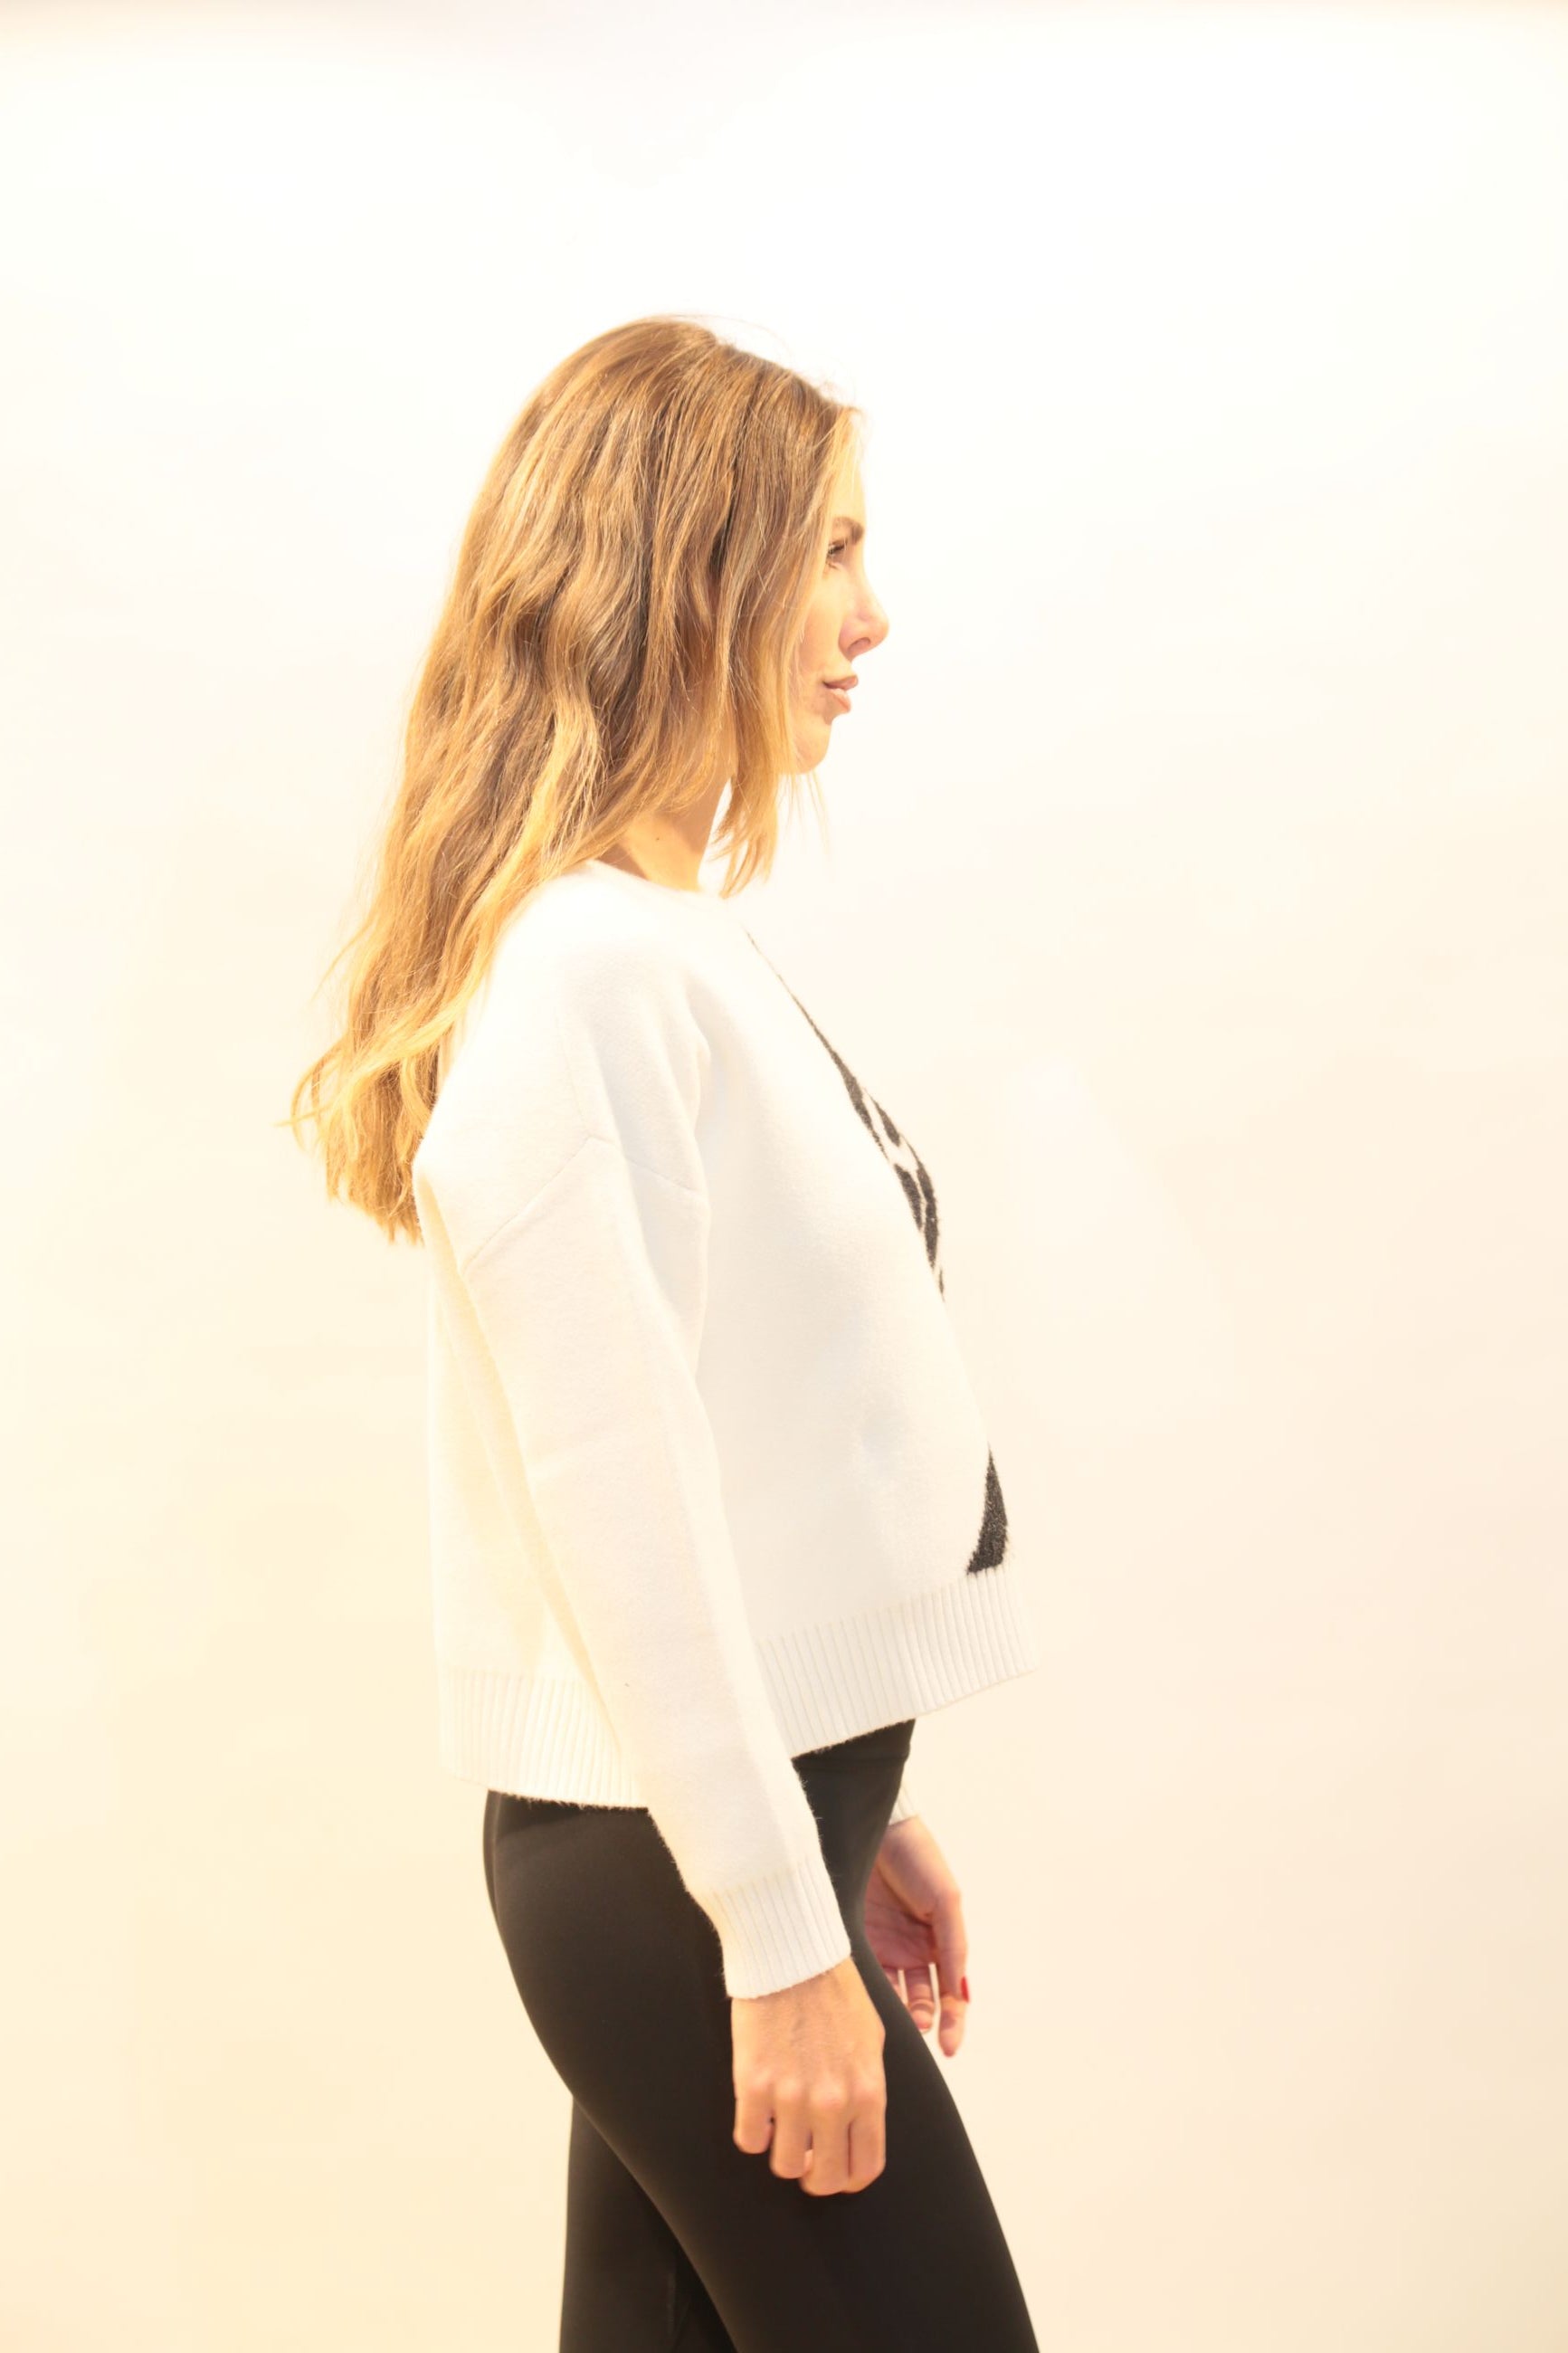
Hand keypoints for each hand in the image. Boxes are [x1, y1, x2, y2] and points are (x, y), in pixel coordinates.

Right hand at [731, 1954, 887, 2196]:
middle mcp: (833, 2102)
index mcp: (868, 2092)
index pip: (865, 2168)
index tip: (835, 2169)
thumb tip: (857, 2125)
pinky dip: (752, 2131)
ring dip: (781, 2153)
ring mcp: (792, 2096)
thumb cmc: (835, 1993)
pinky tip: (757, 2109)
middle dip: (814, 2177)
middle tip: (804, 2157)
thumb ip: (866, 2088)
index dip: (848, 2179)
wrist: (792, 1956)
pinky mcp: (754, 2084)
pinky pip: (749, 2139)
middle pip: (825, 2180)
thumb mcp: (871, 2040)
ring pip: (784, 2165)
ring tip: (779, 2128)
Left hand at [863, 1818, 969, 2056]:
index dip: (952, 2021)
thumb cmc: (917, 1857)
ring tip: (892, 2025)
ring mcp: (882, 1948)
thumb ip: (953, 1948)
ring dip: (894, 2014)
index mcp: (938, 1942)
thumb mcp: (946, 1901)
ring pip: (890, 1995)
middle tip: (916, 2032)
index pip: (949, 1993)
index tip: (950, 2047)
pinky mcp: (855, 1942)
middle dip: (920, 2022)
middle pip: (920, 2001)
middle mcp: (911, 1951)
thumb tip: (960, 1994)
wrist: (873, 1827)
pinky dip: (866, 1995)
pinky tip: (867, 2006)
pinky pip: (862, 1977)